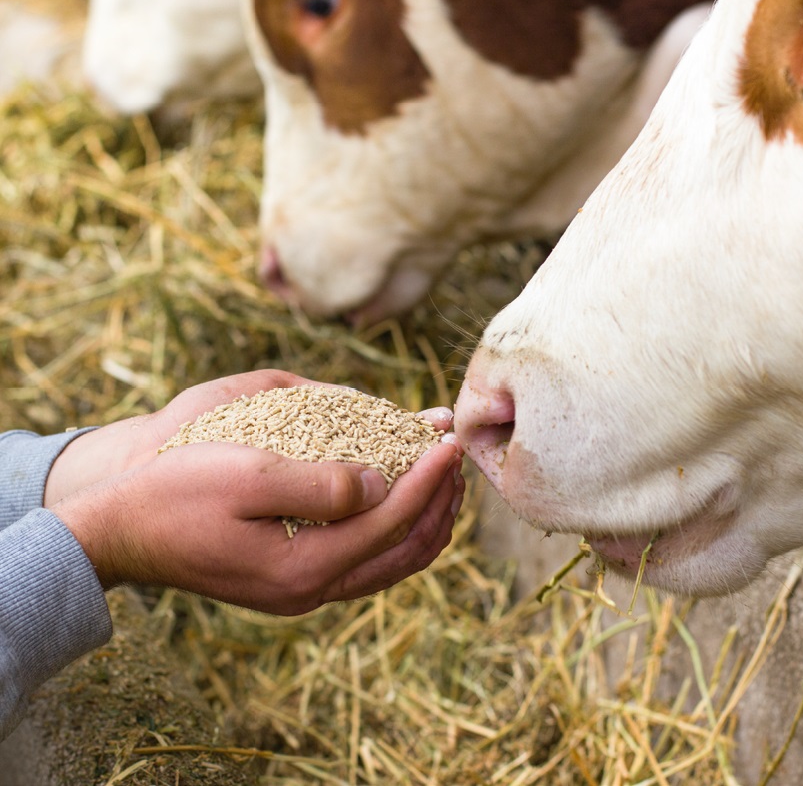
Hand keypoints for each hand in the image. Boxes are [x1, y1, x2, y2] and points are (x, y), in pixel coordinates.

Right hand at [47, 370, 465, 613]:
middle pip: (404, 551)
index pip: (391, 521)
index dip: (428, 478)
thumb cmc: (176, 492)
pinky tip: (398, 494)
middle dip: (439, 502)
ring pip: (390, 562)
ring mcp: (302, 589)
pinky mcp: (293, 578)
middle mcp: (311, 589)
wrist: (119, 531)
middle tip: (457, 456)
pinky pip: (365, 560)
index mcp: (304, 568)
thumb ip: (323, 484)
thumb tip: (386, 486)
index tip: (449, 440)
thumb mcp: (248, 473)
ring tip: (442, 475)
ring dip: (424, 518)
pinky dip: (394, 527)